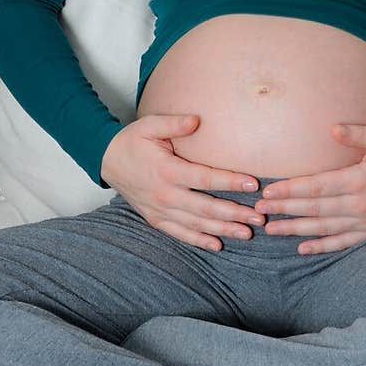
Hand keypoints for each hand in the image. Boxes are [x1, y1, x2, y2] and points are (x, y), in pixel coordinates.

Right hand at [100, 112, 264, 250]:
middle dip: (235, 213)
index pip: (206, 178)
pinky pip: (179, 233)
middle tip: (260, 216)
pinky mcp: (155, 218)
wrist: (106, 160)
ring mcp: (160, 210)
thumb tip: (197, 120)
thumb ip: (174, 124)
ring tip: (247, 232)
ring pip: (197, 223)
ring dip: (223, 229)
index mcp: (167, 171)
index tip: (253, 184)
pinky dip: (199, 240)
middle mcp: (165, 195)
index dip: (231, 181)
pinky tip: (217, 244)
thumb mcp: (150, 125)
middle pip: (206, 207)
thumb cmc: (132, 140)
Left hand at [254, 123, 365, 254]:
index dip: (291, 190)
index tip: (269, 192)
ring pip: (324, 228)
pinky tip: (302, 248)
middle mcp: (361, 204)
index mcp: (360, 180)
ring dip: (296, 230)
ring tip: (271, 230)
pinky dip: (321, 246)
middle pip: (315, 209)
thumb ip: (358, 134)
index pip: (318, 187)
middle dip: (285, 210)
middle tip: (259, 212)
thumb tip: (332, 128)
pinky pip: (342, 242)